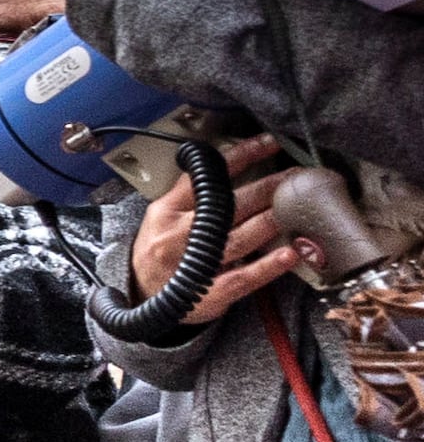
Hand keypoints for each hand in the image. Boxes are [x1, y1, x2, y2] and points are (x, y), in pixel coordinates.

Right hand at [128, 136, 303, 326]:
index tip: (268, 143)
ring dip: (272, 220)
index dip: (240, 157)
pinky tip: (289, 254)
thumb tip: (237, 166)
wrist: (141, 297)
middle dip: (268, 188)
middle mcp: (178, 235)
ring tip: (299, 207)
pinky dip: (268, 266)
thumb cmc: (159, 251)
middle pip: (229, 206)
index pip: (205, 177)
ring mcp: (194, 265)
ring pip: (240, 238)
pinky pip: (243, 278)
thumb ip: (194, 195)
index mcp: (167, 211)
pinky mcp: (209, 294)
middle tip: (297, 177)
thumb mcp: (162, 216)